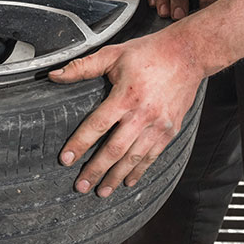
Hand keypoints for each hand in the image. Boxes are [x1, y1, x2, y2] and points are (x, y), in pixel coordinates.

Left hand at [49, 28, 206, 196]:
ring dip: (116, 177)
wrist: (189, 54)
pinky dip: (139, 171)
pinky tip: (128, 181)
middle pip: (115, 150)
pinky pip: (153, 156)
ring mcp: (159, 125)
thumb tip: (55, 75)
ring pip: (134, 158)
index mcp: (126, 96)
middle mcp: (144, 115)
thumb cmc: (150, 53)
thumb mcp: (113, 54)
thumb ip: (82, 67)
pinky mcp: (171, 130)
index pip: (97, 125)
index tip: (66, 159)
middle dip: (96, 171)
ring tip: (102, 191)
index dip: (80, 144)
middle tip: (81, 186)